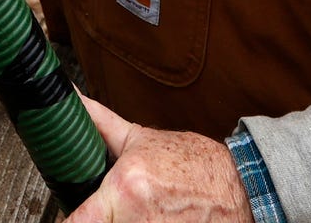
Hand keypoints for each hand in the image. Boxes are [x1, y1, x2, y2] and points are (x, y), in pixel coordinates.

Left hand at [67, 96, 250, 222]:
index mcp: (125, 188)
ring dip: (123, 222)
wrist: (241, 186)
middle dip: (100, 219)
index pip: (77, 222)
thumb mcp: (141, 140)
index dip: (69, 220)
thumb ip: (100, 123)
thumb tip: (72, 100)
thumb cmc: (194, 164)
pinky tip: (152, 219)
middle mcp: (136, 218)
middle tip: (109, 209)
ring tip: (137, 211)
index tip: (70, 215)